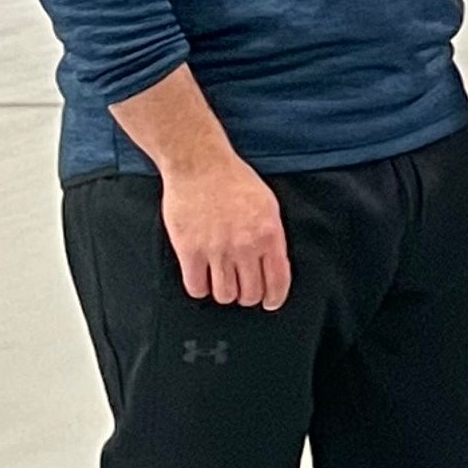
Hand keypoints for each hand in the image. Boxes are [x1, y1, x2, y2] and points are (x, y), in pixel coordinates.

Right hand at [162, 156, 290, 309]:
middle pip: (250, 293)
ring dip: (225, 294)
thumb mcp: (268, 206)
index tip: (270, 303)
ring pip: (225, 295)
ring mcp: (217, 250)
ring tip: (222, 282)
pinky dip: (200, 288)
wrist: (200, 164)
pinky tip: (202, 278)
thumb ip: (272, 236)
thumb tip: (274, 263)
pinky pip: (196, 287)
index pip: (278, 281)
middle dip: (248, 296)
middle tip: (243, 290)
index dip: (274, 298)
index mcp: (269, 236)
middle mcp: (245, 247)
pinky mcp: (190, 250)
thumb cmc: (234, 180)